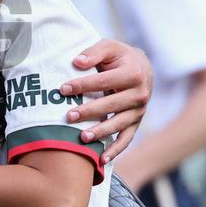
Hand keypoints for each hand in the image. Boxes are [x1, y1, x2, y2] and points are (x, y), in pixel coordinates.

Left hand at [59, 40, 152, 162]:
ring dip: (100, 132)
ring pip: (119, 124)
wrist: (142, 67)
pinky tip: (100, 160)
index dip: (83, 85)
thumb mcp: (109, 46)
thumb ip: (94, 52)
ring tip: (82, 138)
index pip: (104, 81)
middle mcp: (140, 94)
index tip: (63, 89)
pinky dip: (115, 150)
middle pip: (111, 105)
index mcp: (133, 73)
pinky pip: (126, 139)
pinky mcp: (136, 123)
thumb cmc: (119, 57)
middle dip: (89, 111)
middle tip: (68, 116)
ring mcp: (139, 111)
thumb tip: (77, 61)